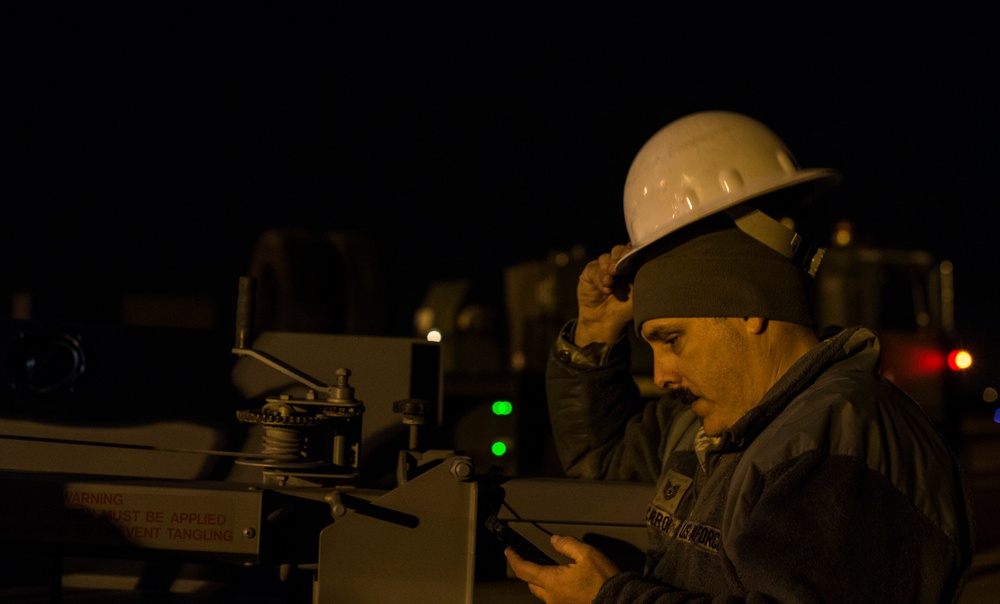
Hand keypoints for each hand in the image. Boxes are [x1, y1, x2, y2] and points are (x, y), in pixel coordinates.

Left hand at [505, 534, 621, 602]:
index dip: (513, 559)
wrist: (619, 601)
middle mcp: (552, 597)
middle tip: (529, 559)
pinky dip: (554, 589)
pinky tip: (565, 582)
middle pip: (531, 583)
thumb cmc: (604, 580)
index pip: (523, 570)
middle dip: (528, 570)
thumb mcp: (587, 553)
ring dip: (542, 581)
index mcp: (552, 582)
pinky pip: (555, 599)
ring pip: (543, 593)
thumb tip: (555, 540)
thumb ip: (567, 544)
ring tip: (550, 569)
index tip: (508, 552)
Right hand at [575, 244, 632, 346]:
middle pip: (617, 250)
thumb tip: (648, 260)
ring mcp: (602, 268)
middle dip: (618, 258)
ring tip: (610, 283)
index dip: (631, 251)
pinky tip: (605, 290)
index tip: (631, 258)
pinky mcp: (589, 273)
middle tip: (617, 271)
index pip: (631, 251)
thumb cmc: (625, 310)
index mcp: (630, 267)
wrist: (605, 323)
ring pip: (604, 258)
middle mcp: (616, 264)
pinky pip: (593, 269)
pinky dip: (599, 278)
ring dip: (607, 269)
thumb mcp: (638, 294)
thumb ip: (641, 276)